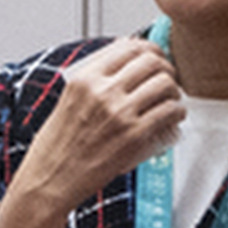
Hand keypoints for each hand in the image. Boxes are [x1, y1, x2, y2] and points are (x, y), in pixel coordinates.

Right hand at [0, 33, 187, 227]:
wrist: (50, 181)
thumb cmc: (56, 147)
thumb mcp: (69, 100)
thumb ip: (95, 82)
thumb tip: (125, 68)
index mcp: (85, 78)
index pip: (128, 47)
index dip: (149, 48)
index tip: (155, 55)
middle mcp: (103, 91)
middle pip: (151, 61)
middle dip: (165, 67)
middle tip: (167, 78)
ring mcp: (120, 113)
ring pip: (165, 84)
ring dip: (174, 90)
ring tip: (171, 100)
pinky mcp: (134, 136)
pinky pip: (169, 113)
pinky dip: (177, 112)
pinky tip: (173, 118)